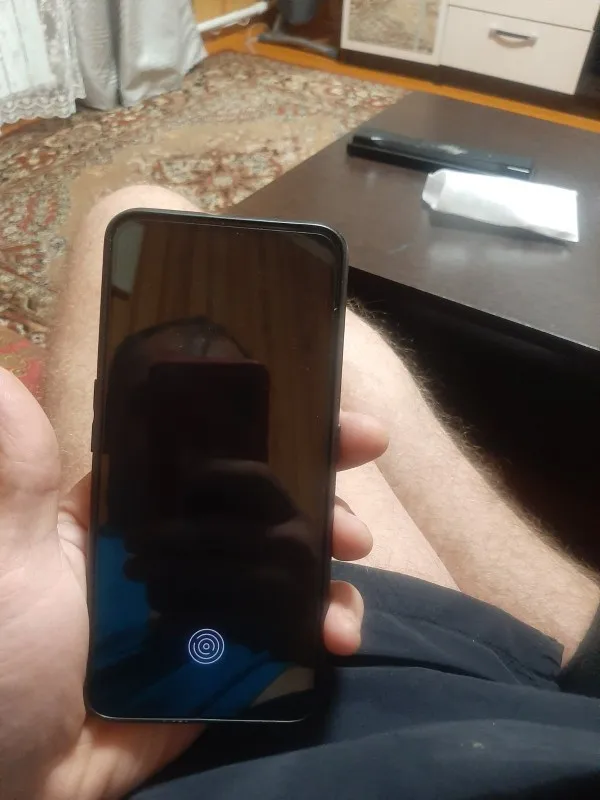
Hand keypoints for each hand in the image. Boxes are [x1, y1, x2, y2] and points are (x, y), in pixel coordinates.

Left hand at [0, 368, 386, 799]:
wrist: (7, 789)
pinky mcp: (223, 666)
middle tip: (354, 521)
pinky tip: (338, 638)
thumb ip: (21, 471)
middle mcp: (177, 549)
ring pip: (289, 571)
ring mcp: (205, 608)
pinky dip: (323, 630)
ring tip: (349, 584)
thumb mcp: (7, 554)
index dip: (282, 432)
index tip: (344, 428)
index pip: (218, 454)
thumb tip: (4, 372)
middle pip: (269, 508)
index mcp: (133, 510)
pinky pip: (286, 637)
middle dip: (325, 501)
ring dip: (332, 571)